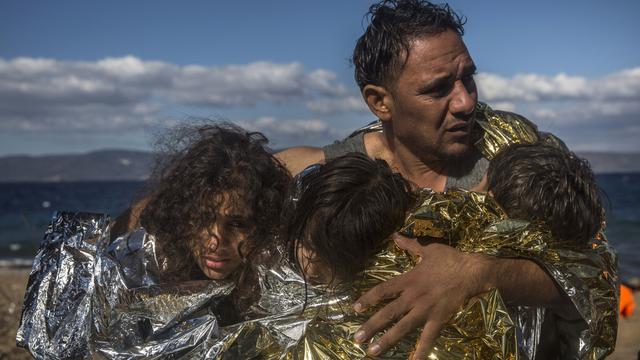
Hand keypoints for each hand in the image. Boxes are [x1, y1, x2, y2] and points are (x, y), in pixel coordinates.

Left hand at [353, 234, 490, 358]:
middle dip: (371, 326)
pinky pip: (428, 338)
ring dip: (387, 340)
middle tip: (357, 339)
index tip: (355, 309)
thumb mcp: (428, 249)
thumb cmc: (451, 259)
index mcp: (408, 279)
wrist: (472, 271)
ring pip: (402, 328)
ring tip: (373, 352)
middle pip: (387, 313)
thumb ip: (410, 245)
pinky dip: (420, 351)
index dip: (368, 299)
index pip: (383, 290)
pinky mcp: (439, 318)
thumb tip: (396, 236)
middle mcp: (413, 296)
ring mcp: (425, 309)